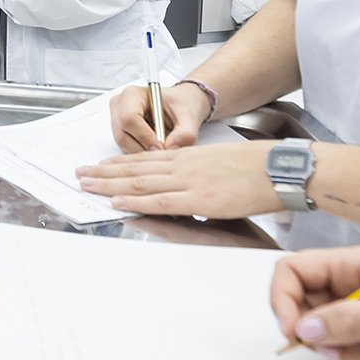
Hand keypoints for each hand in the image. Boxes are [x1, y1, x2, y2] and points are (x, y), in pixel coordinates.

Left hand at [75, 141, 275, 217]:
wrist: (278, 167)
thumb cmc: (255, 166)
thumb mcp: (218, 161)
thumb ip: (197, 170)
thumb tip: (184, 180)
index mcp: (187, 156)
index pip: (144, 159)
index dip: (118, 163)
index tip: (99, 165)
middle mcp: (182, 165)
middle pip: (134, 169)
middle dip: (104, 172)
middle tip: (80, 174)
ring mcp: (188, 181)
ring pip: (140, 183)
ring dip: (110, 185)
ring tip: (88, 185)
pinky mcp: (199, 198)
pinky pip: (160, 200)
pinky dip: (136, 202)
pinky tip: (118, 202)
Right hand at [109, 80, 211, 150]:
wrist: (182, 106)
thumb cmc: (182, 105)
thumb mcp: (189, 117)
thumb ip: (185, 133)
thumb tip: (172, 148)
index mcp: (132, 94)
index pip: (129, 118)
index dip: (145, 136)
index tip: (162, 148)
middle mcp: (120, 106)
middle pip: (123, 135)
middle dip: (144, 148)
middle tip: (164, 154)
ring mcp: (117, 121)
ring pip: (124, 145)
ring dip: (144, 152)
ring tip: (163, 150)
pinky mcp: (121, 134)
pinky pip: (127, 149)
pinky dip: (142, 153)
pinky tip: (157, 149)